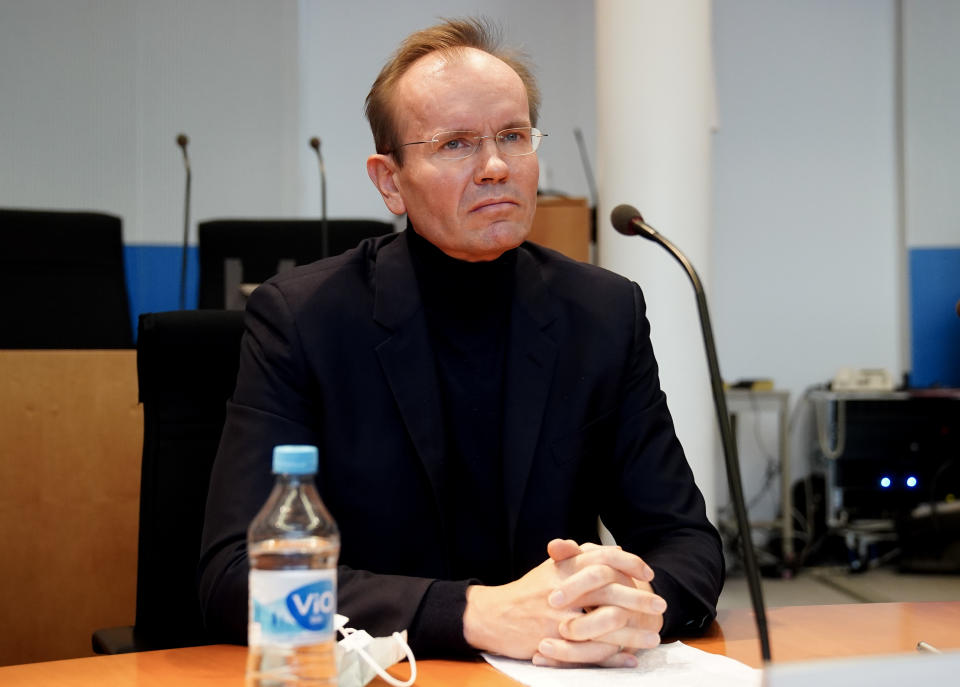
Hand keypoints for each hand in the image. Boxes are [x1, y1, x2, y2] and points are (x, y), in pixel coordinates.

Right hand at [462, 540, 664, 667]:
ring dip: (631, 632)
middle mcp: (562, 589)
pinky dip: (611, 655)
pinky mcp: (554, 642)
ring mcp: (558, 617)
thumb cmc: (526, 592)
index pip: (602, 558)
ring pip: (603, 624)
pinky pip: (588, 650)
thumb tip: (615, 550)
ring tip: (652, 637)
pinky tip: (628, 657)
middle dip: (638, 598)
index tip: (648, 572)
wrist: (493, 615)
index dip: (628, 564)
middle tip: (660, 604)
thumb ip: (581, 558)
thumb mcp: (552, 568)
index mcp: (562, 567)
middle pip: (608, 590)